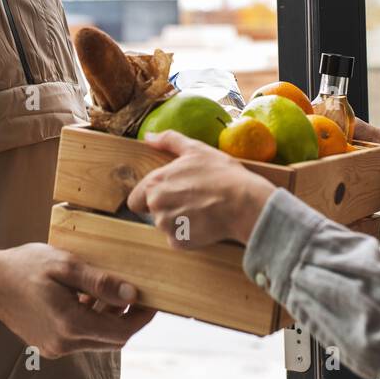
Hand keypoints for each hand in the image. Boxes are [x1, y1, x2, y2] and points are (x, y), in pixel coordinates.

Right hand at [0, 243, 155, 357]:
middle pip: (111, 339)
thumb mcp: (66, 265)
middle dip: (127, 319)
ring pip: (96, 339)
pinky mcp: (48, 344)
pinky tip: (89, 300)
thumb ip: (100, 282)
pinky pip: (80, 338)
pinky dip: (91, 322)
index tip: (152, 301)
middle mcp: (63, 343)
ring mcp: (54, 347)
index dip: (141, 318)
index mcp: (69, 324)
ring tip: (111, 293)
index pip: (120, 332)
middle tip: (135, 294)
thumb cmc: (26, 266)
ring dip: (109, 320)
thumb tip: (131, 294)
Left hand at [126, 130, 276, 247]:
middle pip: (153, 212)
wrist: (243, 203)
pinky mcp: (179, 242)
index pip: (136, 199)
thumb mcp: (196, 149)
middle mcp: (156, 205)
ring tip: (202, 210)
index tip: (171, 193)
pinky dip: (190, 234)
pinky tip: (206, 223)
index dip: (150, 196)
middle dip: (169, 208)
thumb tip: (149, 136)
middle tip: (193, 200)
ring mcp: (167, 226)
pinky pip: (179, 240)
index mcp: (154, 183)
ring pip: (167, 226)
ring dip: (180, 221)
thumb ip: (169, 141)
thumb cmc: (221, 173)